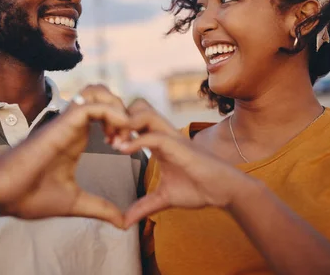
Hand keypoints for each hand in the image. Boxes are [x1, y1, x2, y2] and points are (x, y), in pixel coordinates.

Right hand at [0, 85, 130, 227]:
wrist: (1, 195)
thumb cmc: (29, 196)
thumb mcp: (76, 203)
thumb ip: (100, 208)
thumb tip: (123, 223)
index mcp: (77, 136)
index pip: (104, 110)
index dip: (123, 124)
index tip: (127, 148)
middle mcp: (73, 124)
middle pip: (103, 94)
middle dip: (123, 111)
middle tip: (125, 139)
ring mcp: (66, 121)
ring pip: (97, 92)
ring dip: (116, 108)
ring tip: (120, 136)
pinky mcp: (60, 123)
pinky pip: (91, 105)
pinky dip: (110, 114)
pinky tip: (113, 137)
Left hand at [117, 99, 256, 227]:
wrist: (224, 191)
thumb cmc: (198, 189)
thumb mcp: (163, 198)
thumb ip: (144, 206)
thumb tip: (124, 222)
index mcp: (159, 141)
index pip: (135, 120)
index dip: (118, 125)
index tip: (105, 140)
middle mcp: (164, 134)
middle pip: (137, 107)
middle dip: (119, 117)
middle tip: (107, 137)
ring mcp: (172, 137)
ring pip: (144, 113)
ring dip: (125, 124)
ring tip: (112, 142)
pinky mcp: (178, 146)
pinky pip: (153, 135)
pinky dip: (136, 140)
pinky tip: (122, 150)